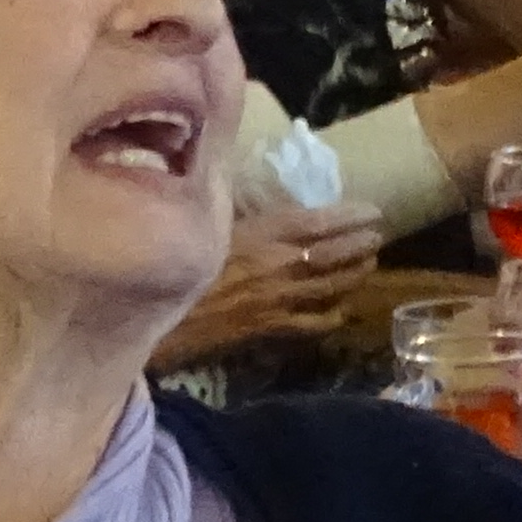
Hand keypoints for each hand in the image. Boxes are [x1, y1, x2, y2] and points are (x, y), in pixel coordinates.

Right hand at [157, 199, 387, 365]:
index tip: (374, 211)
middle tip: (378, 238)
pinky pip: (314, 323)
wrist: (143, 313)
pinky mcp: (269, 329)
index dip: (351, 215)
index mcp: (261, 232)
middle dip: (362, 244)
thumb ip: (234, 209)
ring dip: (356, 274)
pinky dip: (334, 314)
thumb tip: (249, 191)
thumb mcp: (204, 223)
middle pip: (336, 253)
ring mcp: (278, 299)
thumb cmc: (166, 258)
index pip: (319, 220)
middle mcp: (278, 264)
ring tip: (369, 265)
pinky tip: (342, 309)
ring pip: (332, 286)